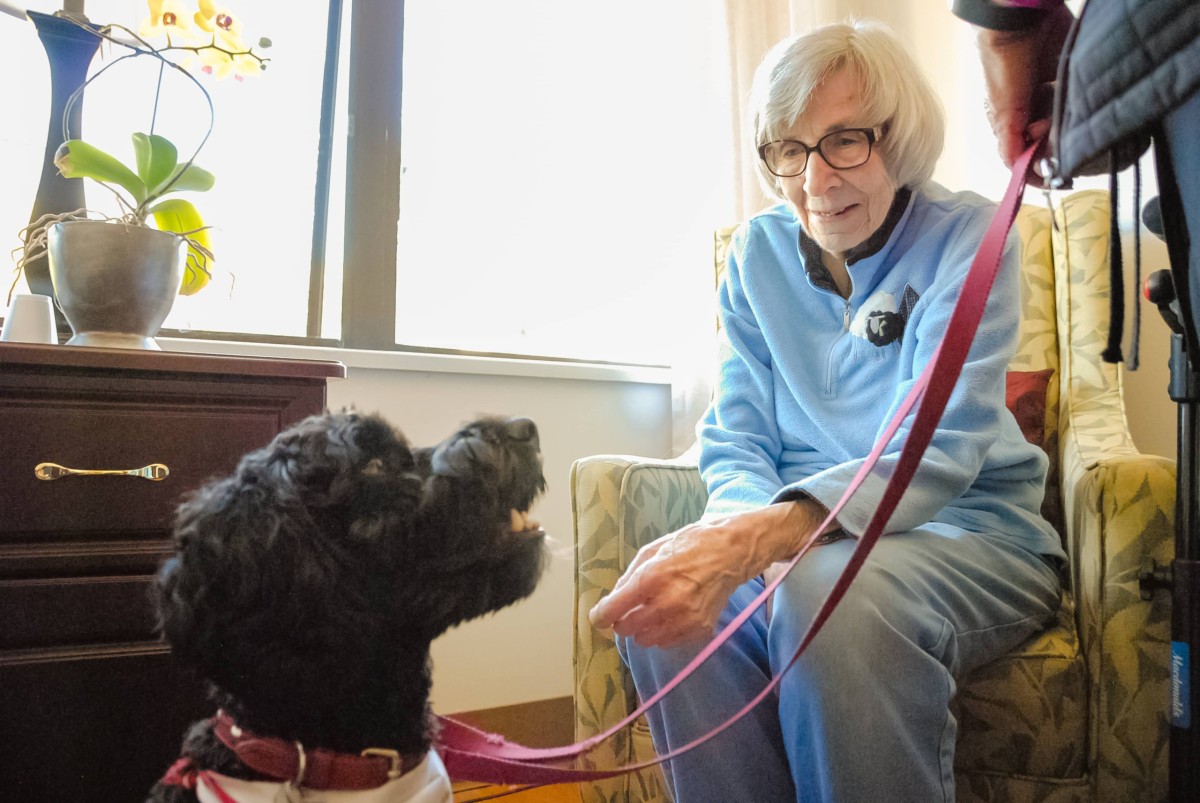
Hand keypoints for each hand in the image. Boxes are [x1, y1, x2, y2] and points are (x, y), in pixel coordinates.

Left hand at [588, 500, 830, 647]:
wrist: (730, 553)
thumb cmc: (688, 546)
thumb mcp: (651, 551)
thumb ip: (628, 578)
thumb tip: (612, 602)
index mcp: (652, 577)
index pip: (613, 610)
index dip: (600, 616)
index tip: (599, 618)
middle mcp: (667, 603)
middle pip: (626, 629)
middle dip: (622, 621)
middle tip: (629, 609)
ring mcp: (685, 620)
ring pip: (645, 640)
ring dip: (642, 629)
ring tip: (652, 611)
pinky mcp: (699, 631)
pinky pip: (667, 643)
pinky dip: (662, 633)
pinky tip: (670, 616)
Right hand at [976, 4, 1073, 175]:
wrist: (1021, 20)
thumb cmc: (1003, 65)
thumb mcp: (1003, 110)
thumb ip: (1010, 142)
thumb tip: (1017, 172)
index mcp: (1007, 121)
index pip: (1021, 154)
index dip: (1034, 166)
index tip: (1050, 176)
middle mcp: (1028, 109)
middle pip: (1046, 140)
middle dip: (1052, 142)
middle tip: (1053, 130)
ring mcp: (1049, 92)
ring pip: (1063, 122)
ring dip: (1065, 122)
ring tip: (1062, 108)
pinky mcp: (1066, 76)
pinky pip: (1076, 99)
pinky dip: (1077, 103)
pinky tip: (1073, 95)